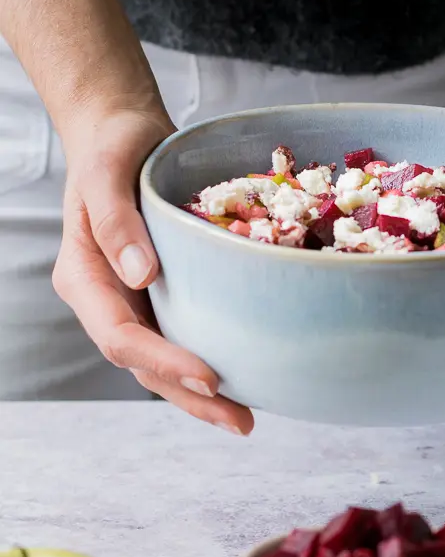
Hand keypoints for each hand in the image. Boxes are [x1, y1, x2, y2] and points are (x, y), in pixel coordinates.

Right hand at [52, 107, 254, 434]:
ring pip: (164, 361)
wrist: (122, 135)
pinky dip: (212, 358)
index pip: (120, 335)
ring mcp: (135, 303)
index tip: (208, 375)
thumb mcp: (107, 170)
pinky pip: (186, 335)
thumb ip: (115, 220)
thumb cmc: (112, 147)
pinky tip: (248, 378)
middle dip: (190, 395)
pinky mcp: (164, 296)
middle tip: (240, 421)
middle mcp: (109, 300)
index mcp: (84, 278)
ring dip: (202, 394)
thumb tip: (140, 275)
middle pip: (144, 364)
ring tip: (246, 420)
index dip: (162, 360)